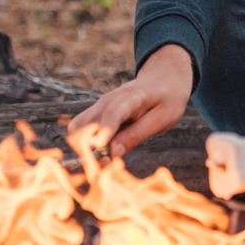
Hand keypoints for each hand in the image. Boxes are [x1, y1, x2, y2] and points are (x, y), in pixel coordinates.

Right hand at [68, 45, 192, 153]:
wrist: (162, 78)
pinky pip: (83, 130)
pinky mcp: (97, 113)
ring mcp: (99, 106)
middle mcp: (107, 101)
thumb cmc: (166, 99)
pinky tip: (104, 153)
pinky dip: (87, 144)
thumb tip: (112, 153)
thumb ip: (136, 135)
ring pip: (77, 128)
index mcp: (129, 98)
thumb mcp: (161, 120)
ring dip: (85, 147)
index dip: (104, 130)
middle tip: (105, 165)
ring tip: (105, 161)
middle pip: (83, 124)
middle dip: (87, 147)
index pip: (112, 114)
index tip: (98, 147)